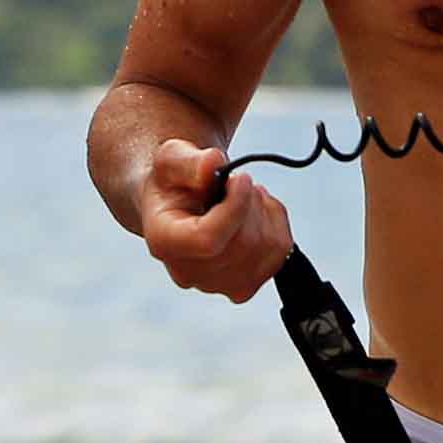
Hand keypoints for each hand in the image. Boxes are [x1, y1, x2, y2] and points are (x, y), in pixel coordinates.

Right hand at [135, 138, 295, 302]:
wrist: (178, 200)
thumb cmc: (173, 181)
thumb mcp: (172, 157)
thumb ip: (190, 162)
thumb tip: (212, 165)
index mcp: (164, 241)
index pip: (208, 239)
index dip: (235, 207)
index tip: (241, 179)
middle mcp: (187, 272)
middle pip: (242, 244)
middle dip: (249, 203)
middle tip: (237, 181)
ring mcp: (217, 284)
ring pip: (265, 249)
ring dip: (263, 212)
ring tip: (242, 195)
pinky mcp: (243, 285)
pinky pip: (279, 253)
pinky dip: (275, 225)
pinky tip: (253, 212)